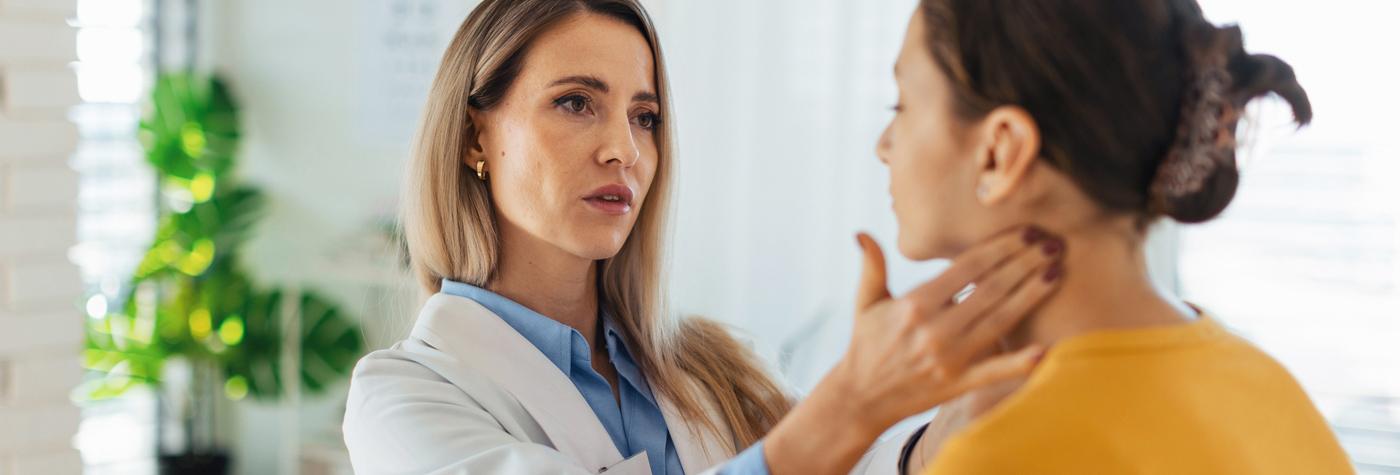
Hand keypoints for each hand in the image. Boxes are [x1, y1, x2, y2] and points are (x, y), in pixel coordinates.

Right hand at [763, 226, 1064, 474]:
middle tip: (1052, 243)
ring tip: (1057, 271)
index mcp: (914, 304)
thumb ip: (871, 266)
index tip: (1025, 231)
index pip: (967, 268)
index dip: (1000, 247)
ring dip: (1031, 295)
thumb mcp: (866, 302)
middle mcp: (935, 329)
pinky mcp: (958, 384)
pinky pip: (994, 372)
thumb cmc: (866, 344)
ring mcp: (949, 358)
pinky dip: (1019, 363)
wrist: (860, 397)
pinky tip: (1046, 349)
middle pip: (990, 289)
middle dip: (1024, 263)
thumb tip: (861, 233)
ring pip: (999, 320)